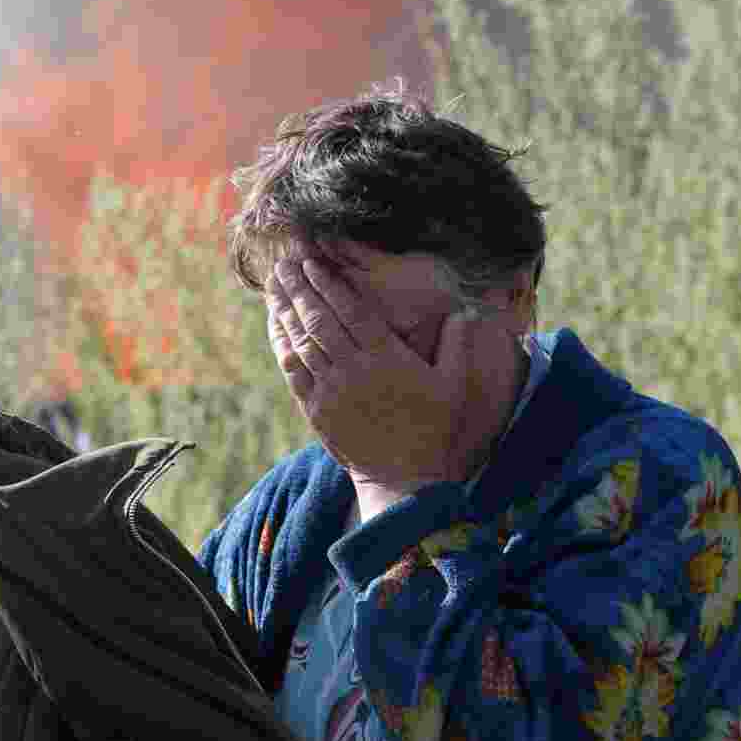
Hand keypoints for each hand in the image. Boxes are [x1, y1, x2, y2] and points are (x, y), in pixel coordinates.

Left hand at [265, 257, 519, 488]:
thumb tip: (465, 311)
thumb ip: (459, 345)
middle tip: (284, 264)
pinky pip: (293, 372)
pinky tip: (276, 327)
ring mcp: (332, 391)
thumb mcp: (455, 385)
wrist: (407, 478)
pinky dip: (282, 345)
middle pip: (320, 319)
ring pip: (301, 341)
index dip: (328, 283)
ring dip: (285, 311)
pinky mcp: (317, 411)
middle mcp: (355, 370)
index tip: (312, 262)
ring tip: (275, 286)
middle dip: (300, 288)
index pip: (350, 310)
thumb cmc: (435, 428)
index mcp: (387, 357)